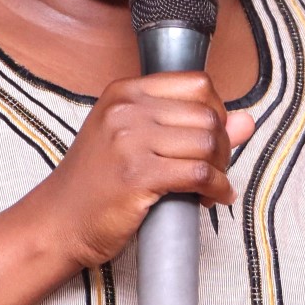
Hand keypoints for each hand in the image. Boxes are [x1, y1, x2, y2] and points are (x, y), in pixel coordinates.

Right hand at [34, 71, 254, 271]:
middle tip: (214, 168)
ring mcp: (130, 141)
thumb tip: (246, 120)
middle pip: (207, 114)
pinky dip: (217, 189)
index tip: (213, 137)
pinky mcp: (137, 176)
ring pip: (208, 143)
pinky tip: (212, 199)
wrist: (58, 221)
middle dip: (223, 145)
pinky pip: (199, 174)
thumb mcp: (136, 141)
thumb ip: (190, 126)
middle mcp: (126, 110)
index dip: (217, 112)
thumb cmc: (95, 184)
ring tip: (211, 186)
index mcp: (125, 92)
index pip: (197, 83)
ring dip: (221, 169)